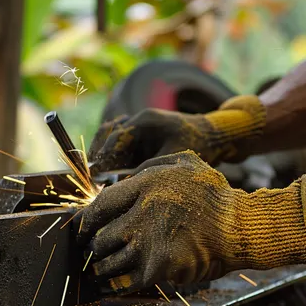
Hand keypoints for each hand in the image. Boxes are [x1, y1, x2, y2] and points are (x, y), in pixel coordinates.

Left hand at [78, 151, 305, 294]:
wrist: (241, 227)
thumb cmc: (213, 194)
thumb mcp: (182, 162)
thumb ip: (149, 167)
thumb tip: (119, 180)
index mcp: (144, 186)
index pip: (99, 206)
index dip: (84, 222)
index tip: (80, 230)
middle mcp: (141, 214)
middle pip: (100, 238)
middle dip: (94, 247)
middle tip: (93, 252)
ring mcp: (148, 243)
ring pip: (108, 262)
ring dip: (102, 268)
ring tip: (100, 270)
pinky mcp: (158, 268)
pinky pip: (125, 281)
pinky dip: (115, 285)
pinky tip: (110, 285)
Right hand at [88, 95, 265, 173]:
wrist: (213, 136)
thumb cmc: (198, 145)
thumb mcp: (172, 159)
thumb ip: (146, 170)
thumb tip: (122, 186)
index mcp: (145, 121)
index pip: (115, 138)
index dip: (103, 158)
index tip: (95, 176)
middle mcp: (138, 120)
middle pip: (107, 135)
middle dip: (98, 156)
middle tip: (92, 177)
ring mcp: (138, 125)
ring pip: (110, 137)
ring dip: (103, 154)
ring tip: (97, 176)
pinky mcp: (141, 134)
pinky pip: (119, 142)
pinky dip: (112, 154)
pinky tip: (111, 172)